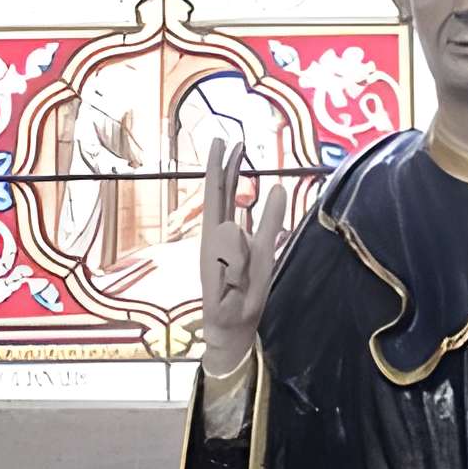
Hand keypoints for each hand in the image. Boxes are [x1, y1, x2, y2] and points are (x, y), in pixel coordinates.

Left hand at [199, 138, 285, 374]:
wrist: (229, 329)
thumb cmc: (232, 310)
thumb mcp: (240, 282)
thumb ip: (246, 249)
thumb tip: (249, 216)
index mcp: (215, 241)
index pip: (215, 196)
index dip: (218, 168)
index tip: (221, 142)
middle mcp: (218, 237)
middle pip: (221, 194)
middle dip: (227, 166)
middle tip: (233, 139)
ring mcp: (228, 244)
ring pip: (231, 205)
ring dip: (237, 180)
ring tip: (243, 155)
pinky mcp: (238, 253)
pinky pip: (243, 221)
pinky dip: (247, 204)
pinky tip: (252, 195)